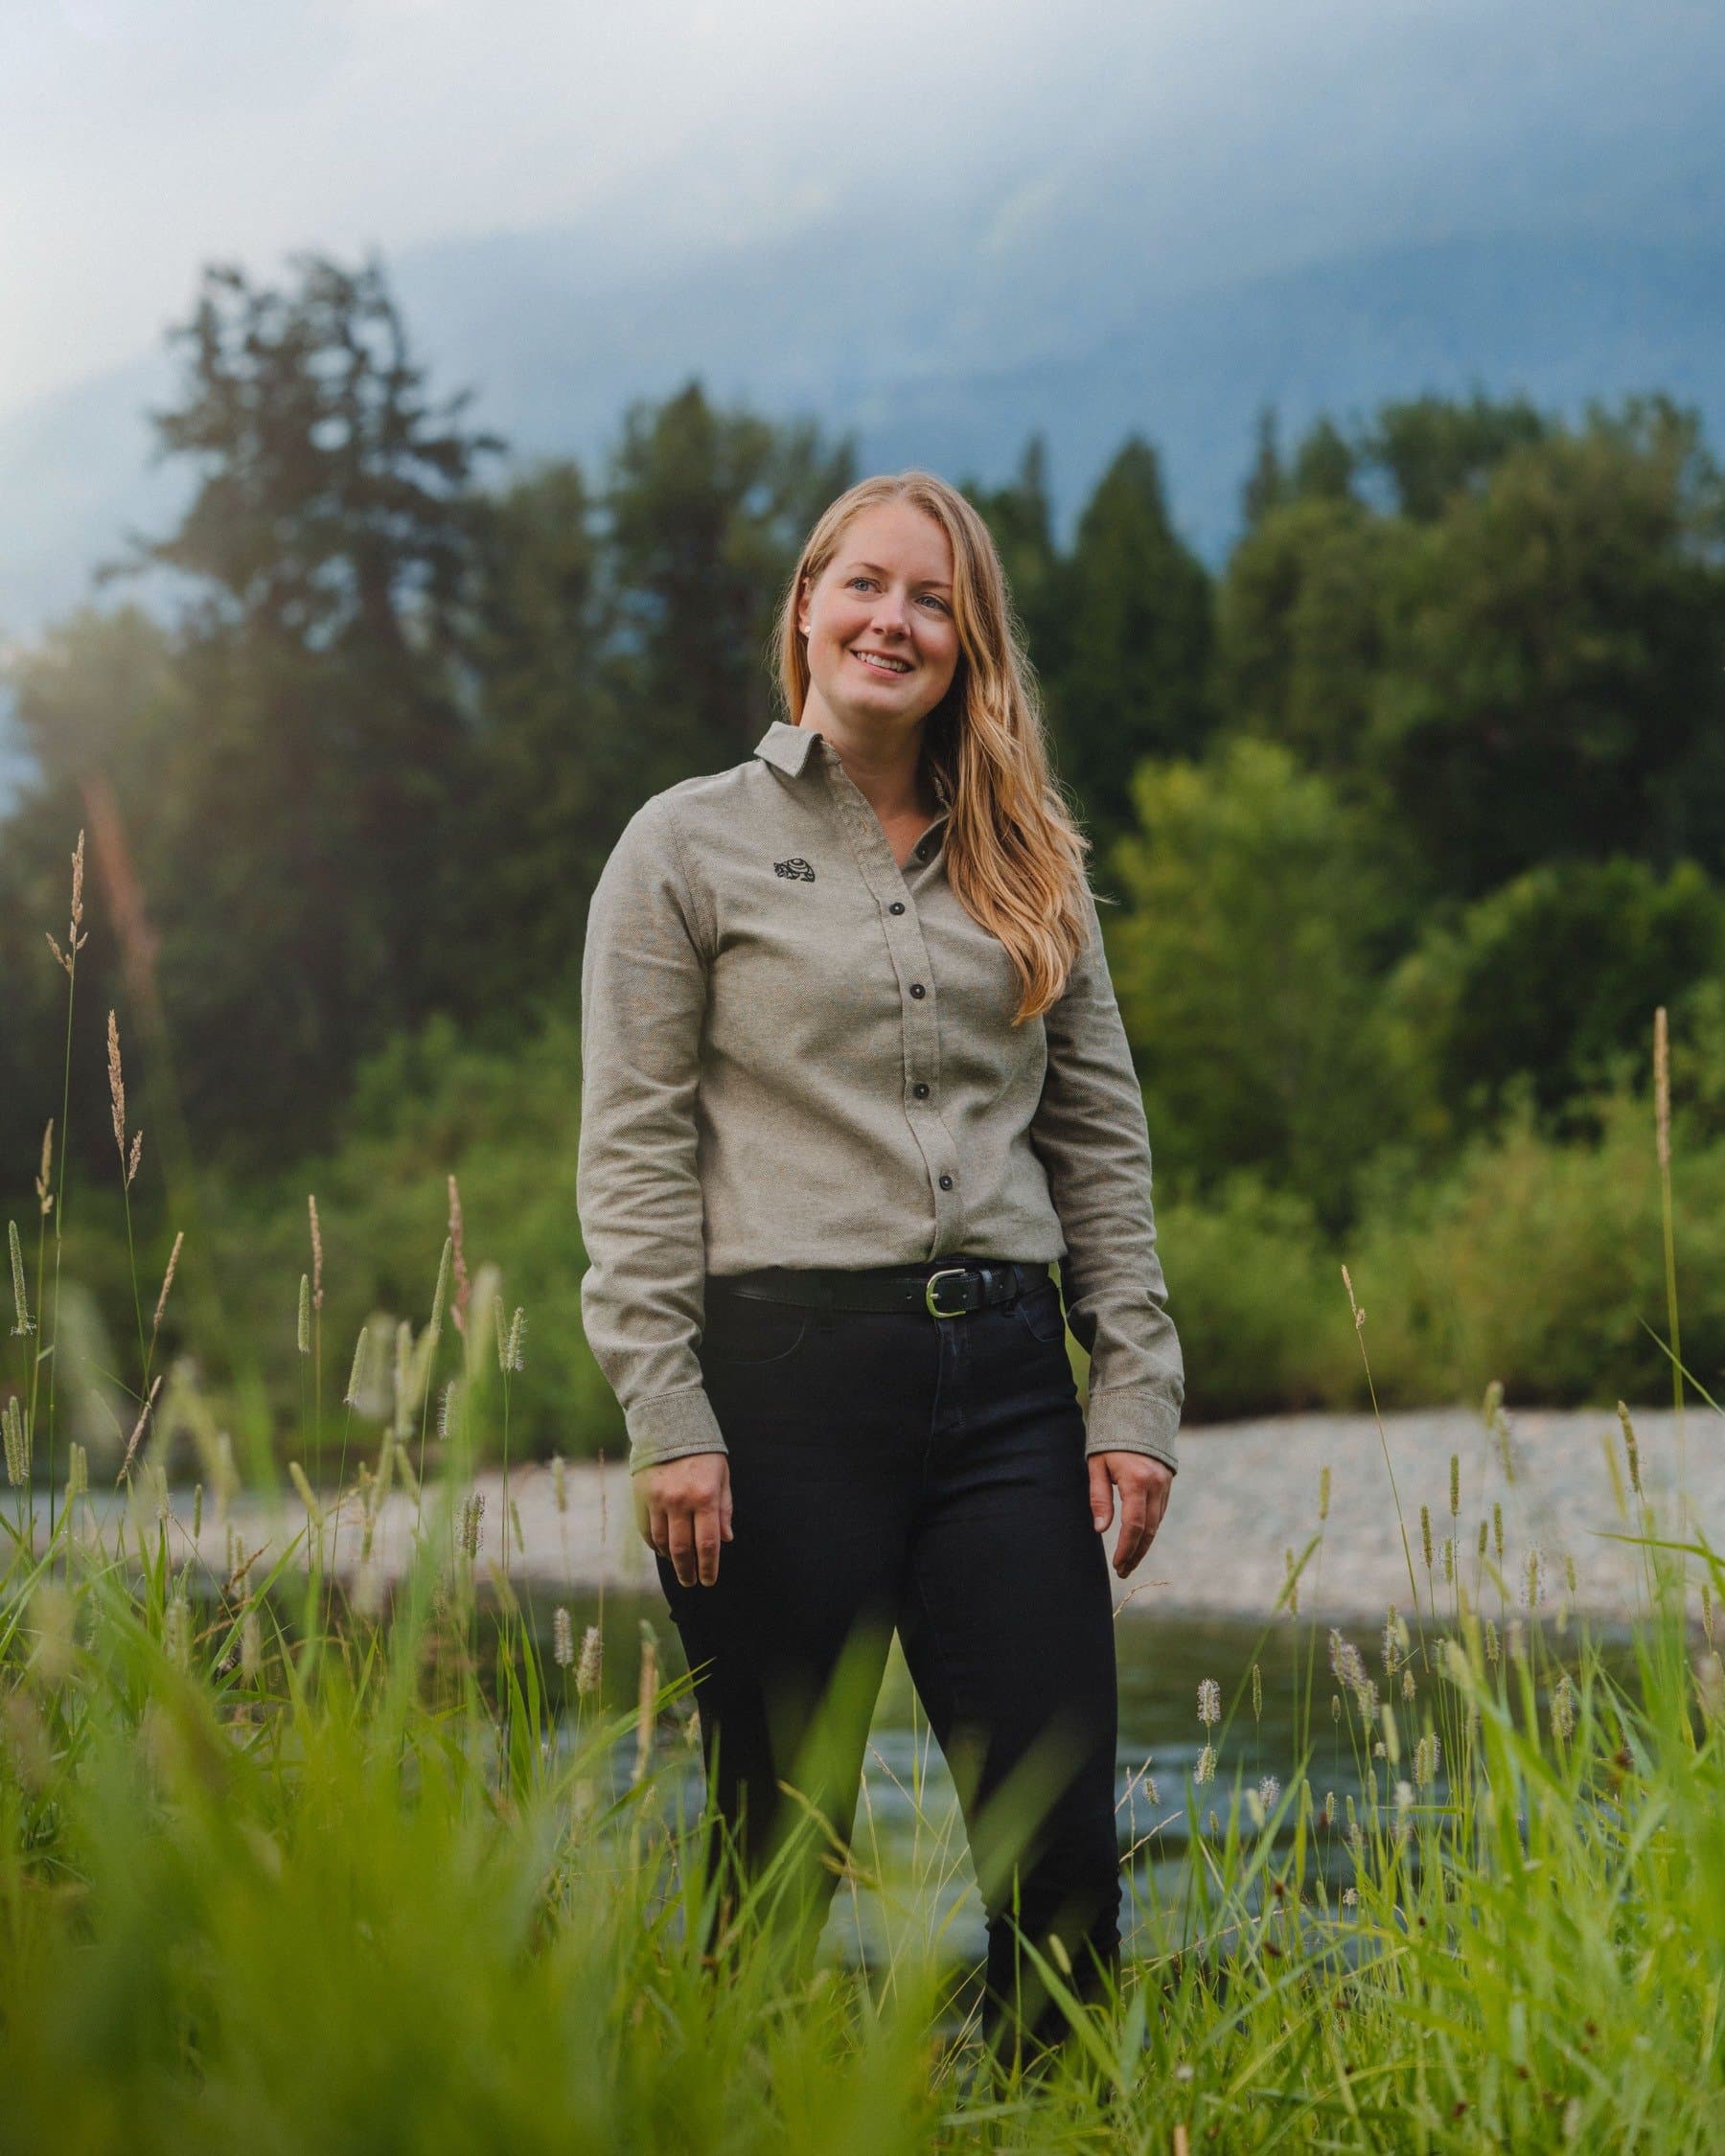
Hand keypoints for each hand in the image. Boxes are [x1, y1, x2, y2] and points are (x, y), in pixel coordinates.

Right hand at [635, 1451, 732, 1587]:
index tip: (709, 1580)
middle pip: (682, 1548)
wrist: (670, 1426)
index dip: (708, 1566)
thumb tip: (726, 1540)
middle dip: (688, 1570)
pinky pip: (646, 1529)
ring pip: (663, 1541)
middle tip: (691, 1582)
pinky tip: (662, 1550)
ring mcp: (658, 1499)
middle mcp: (680, 1500)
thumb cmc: (704, 1454)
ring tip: (679, 1567)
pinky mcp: (642, 1496)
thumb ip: (724, 1510)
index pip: (707, 1543)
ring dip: (671, 1559)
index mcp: (705, 1496)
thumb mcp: (722, 1477)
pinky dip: (654, 1544)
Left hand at [1088, 1451, 1172, 1578]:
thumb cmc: (1110, 1440)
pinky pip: (1160, 1512)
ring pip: (1157, 1523)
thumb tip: (1101, 1529)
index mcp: (1137, 1481)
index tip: (1117, 1565)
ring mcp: (1165, 1484)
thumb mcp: (1097, 1466)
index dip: (1126, 1549)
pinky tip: (1139, 1539)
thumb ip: (1099, 1497)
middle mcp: (1156, 1485)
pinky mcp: (1167, 1482)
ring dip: (1144, 1544)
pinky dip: (1150, 1528)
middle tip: (1123, 1571)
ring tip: (1129, 1561)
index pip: (1134, 1526)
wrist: (1136, 1413)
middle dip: (1136, 1553)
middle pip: (1149, 1530)